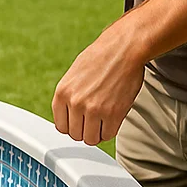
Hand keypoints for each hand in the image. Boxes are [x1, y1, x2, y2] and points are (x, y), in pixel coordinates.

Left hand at [52, 21, 146, 145]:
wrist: (125, 47)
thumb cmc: (101, 58)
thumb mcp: (73, 75)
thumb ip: (68, 96)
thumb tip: (68, 117)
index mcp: (62, 93)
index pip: (61, 127)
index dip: (72, 126)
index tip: (79, 122)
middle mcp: (75, 102)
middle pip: (75, 135)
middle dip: (85, 130)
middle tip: (94, 120)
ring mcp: (93, 109)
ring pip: (91, 139)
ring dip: (97, 133)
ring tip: (103, 120)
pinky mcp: (113, 113)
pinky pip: (108, 135)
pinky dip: (110, 130)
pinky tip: (113, 119)